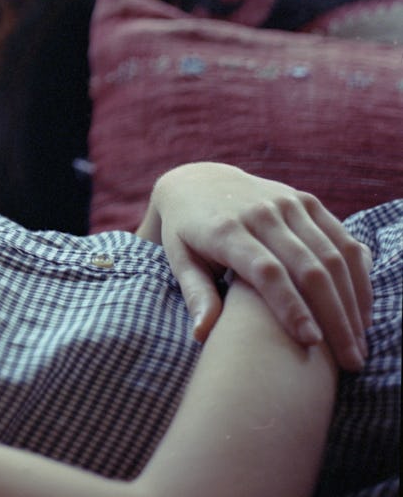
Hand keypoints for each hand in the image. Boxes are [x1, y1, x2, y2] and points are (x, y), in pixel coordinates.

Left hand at [137, 162, 372, 370]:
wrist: (196, 182)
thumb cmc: (185, 233)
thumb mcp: (179, 260)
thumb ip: (195, 295)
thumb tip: (202, 335)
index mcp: (225, 230)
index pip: (267, 271)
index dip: (291, 307)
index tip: (310, 342)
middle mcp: (260, 212)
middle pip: (309, 268)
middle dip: (333, 316)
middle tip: (350, 359)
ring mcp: (287, 203)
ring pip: (333, 255)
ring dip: (353, 301)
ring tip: (358, 342)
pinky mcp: (306, 200)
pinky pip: (342, 238)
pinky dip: (358, 275)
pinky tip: (361, 310)